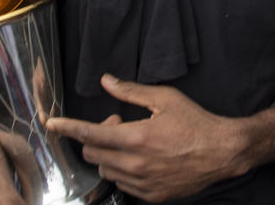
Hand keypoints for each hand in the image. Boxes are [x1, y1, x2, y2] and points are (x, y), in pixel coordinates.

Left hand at [47, 75, 246, 202]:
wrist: (222, 152)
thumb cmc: (196, 122)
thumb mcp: (165, 99)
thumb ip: (131, 91)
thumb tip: (107, 81)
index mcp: (136, 138)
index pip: (90, 133)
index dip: (67, 128)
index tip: (52, 123)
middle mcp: (135, 164)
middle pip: (92, 153)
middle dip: (96, 136)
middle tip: (118, 124)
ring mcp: (142, 183)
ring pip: (105, 170)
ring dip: (109, 155)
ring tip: (132, 142)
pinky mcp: (150, 196)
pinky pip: (122, 185)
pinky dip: (123, 171)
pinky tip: (142, 159)